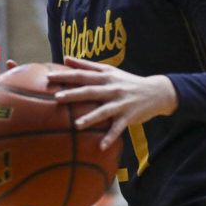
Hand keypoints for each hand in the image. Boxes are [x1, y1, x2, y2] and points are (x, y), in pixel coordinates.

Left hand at [47, 56, 176, 149]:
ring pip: (103, 111)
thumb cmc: (127, 81)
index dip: (66, 76)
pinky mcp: (129, 116)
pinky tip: (101, 146)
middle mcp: (112, 89)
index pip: (82, 75)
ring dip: (90, 118)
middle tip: (57, 97)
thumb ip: (87, 65)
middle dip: (73, 94)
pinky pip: (118, 128)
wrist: (156, 91)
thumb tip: (65, 58)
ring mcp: (121, 103)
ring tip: (76, 124)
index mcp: (105, 77)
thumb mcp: (109, 70)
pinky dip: (110, 137)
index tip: (49, 77)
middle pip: (90, 91)